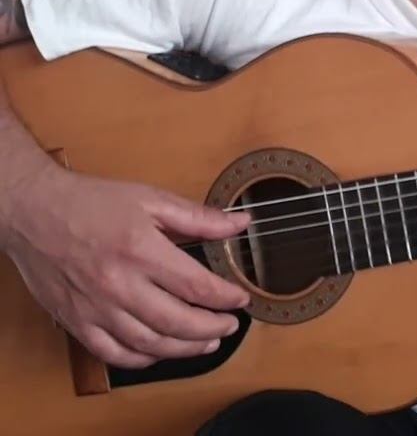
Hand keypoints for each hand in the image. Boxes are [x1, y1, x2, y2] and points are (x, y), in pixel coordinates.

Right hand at [0, 167, 250, 367]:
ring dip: (185, 349)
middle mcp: (119, 285)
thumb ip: (198, 217)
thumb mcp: (150, 199)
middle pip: (178, 322)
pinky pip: (113, 354)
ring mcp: (96, 308)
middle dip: (213, 328)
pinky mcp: (76, 321)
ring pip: (149, 344)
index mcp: (141, 251)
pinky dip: (141, 359)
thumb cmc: (91, 202)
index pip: (196, 286)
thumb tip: (240, 224)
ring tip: (207, 343)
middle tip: (230, 326)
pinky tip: (160, 351)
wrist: (33, 211)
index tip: (241, 299)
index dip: (226, 298)